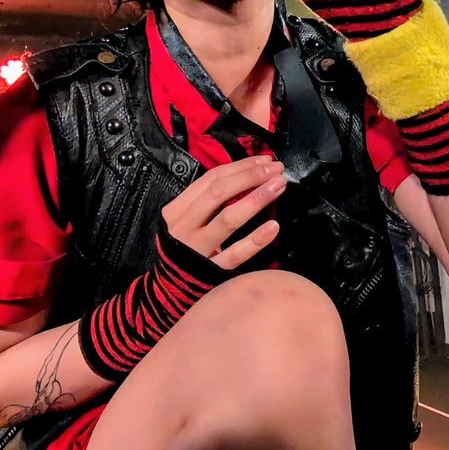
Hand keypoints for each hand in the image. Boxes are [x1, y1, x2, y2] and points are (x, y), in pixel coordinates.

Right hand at [159, 155, 286, 270]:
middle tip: (276, 170)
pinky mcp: (211, 270)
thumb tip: (248, 174)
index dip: (240, 167)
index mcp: (177, 210)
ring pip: (228, 219)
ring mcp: (197, 249)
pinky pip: (235, 254)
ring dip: (256, 199)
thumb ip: (209, 200)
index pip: (211, 180)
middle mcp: (185, 227)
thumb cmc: (185, 246)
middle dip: (250, 177)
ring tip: (279, 186)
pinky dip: (256, 239)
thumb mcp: (187, 219)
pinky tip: (274, 226)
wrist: (169, 288)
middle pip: (219, 194)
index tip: (265, 161)